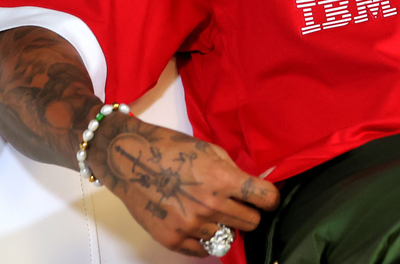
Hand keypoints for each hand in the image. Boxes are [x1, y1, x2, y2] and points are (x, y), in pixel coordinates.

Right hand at [86, 114, 279, 257]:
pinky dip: (204, 239)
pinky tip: (195, 222)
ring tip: (206, 209)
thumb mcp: (209, 150)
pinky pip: (203, 250)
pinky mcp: (173, 239)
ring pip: (227, 236)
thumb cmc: (169, 149)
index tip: (266, 200)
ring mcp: (191, 225)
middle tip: (236, 204)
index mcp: (222, 179)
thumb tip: (253, 187)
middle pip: (251, 222)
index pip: (265, 199)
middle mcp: (210, 205)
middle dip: (248, 213)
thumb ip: (233, 171)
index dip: (270, 199)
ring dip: (222, 225)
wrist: (129, 160)